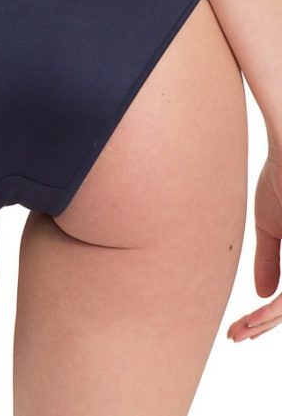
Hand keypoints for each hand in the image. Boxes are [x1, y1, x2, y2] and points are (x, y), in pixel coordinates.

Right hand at [227, 155, 281, 341]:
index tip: (239, 324)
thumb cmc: (281, 177)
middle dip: (262, 325)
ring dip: (265, 324)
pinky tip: (254, 320)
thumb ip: (269, 261)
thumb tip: (262, 294)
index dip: (265, 315)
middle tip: (235, 335)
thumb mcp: (270, 225)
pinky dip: (273, 312)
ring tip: (239, 333)